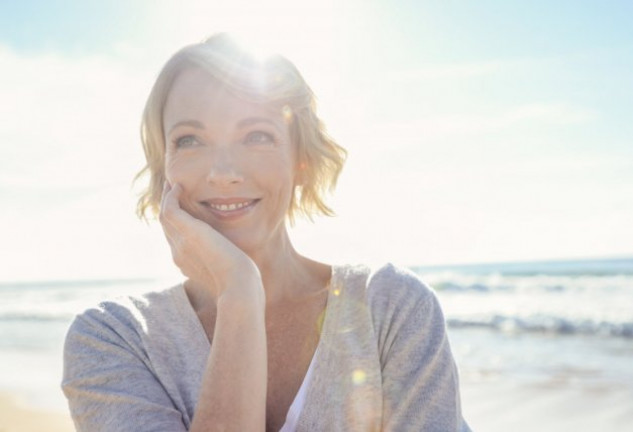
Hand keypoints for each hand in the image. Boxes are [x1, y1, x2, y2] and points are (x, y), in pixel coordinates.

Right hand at [159, 182, 262, 301]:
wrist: (238, 284)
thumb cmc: (240, 280)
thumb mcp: (227, 268)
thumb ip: (221, 260)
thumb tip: (230, 256)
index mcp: (186, 262)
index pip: (175, 238)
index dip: (177, 221)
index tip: (182, 207)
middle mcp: (178, 253)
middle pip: (166, 225)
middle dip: (168, 206)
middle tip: (172, 188)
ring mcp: (180, 244)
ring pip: (164, 216)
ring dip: (166, 197)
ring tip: (173, 183)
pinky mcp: (188, 233)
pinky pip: (170, 209)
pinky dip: (171, 196)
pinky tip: (180, 186)